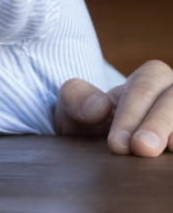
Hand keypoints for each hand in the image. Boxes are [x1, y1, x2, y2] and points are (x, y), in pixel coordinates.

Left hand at [55, 60, 172, 156]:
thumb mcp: (73, 109)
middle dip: (158, 124)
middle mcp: (172, 93)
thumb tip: (99, 107)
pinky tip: (172, 157)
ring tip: (167, 151)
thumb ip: (76, 98)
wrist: (97, 148)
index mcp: (148, 79)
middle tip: (142, 148)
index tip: (117, 143)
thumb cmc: (89, 122)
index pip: (145, 87)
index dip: (132, 114)